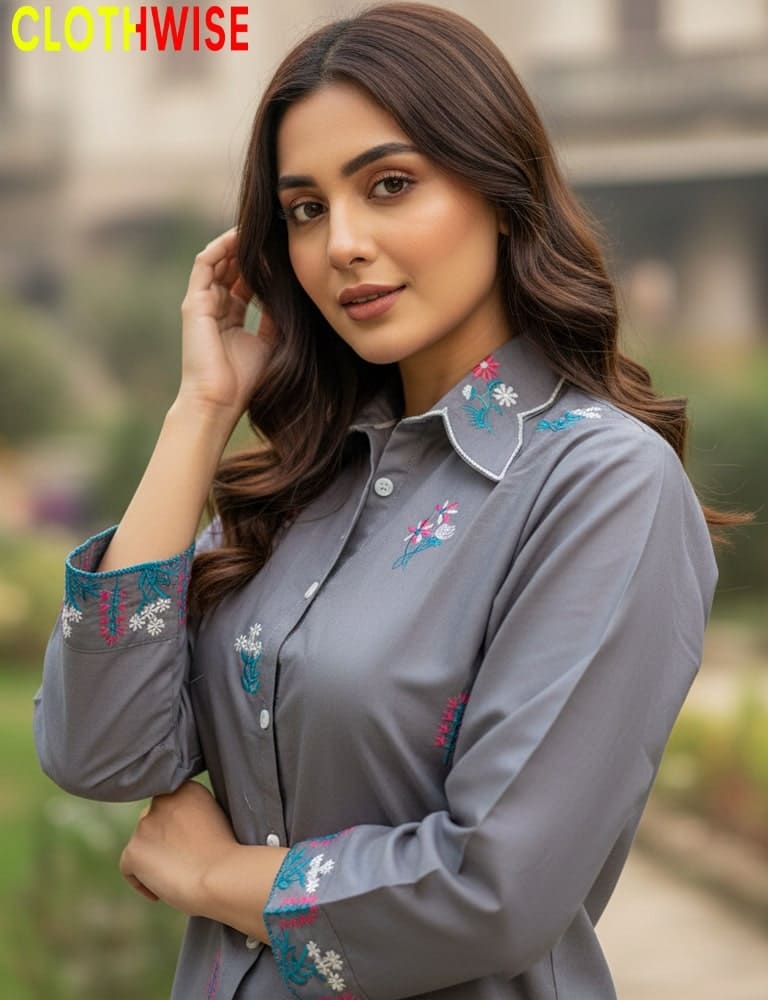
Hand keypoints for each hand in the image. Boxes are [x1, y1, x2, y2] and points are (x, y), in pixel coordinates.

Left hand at [120, 781, 236, 915]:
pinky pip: (129, 868)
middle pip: (153, 822)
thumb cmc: (227, 856)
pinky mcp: (133, 850)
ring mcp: (145, 823)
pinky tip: (161, 893)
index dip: (178, 830)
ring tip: (176, 879)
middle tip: (182, 864)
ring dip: (153, 860)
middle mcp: (163, 799)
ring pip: (141, 844)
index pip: (170, 807)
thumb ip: (191, 815)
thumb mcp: (215, 819)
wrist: (222, 877)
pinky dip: (142, 882)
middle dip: (162, 841)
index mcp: (187, 788)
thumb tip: (172, 830)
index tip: (190, 847)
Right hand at [177, 227, 276, 422]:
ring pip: (218, 260)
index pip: (245, 282)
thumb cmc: (245, 381)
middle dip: (251, 250)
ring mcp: (201, 303)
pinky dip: (222, 247)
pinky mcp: (194, 302)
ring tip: (259, 229)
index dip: (263, 266)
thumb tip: (291, 294)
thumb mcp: (269, 342)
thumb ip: (275, 317)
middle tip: (274, 233)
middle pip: (231, 267)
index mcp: (230, 318)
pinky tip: (241, 237)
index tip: (284, 252)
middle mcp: (214, 307)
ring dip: (237, 243)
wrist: (218, 401)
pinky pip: (206, 263)